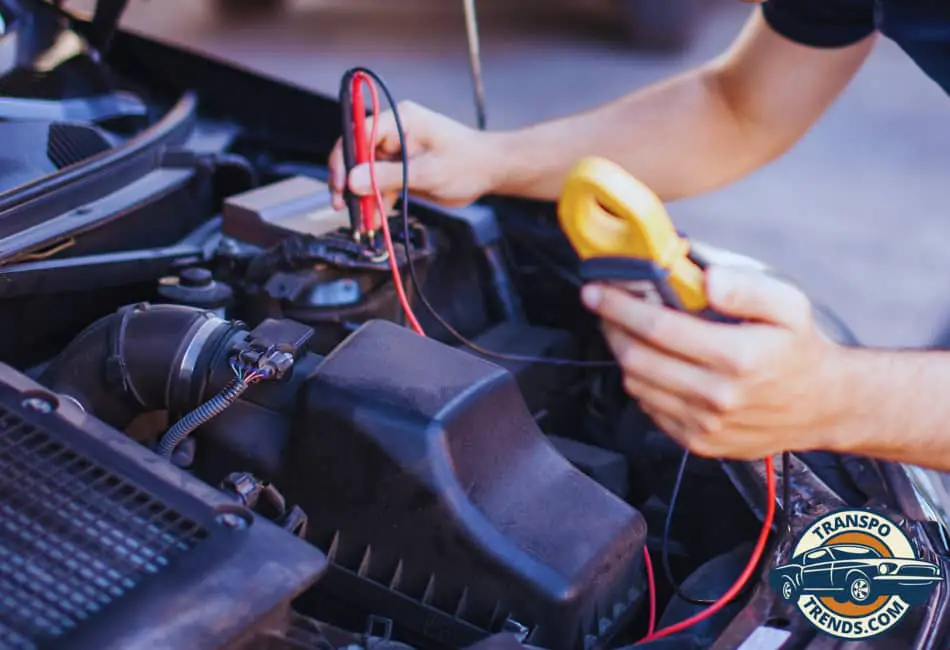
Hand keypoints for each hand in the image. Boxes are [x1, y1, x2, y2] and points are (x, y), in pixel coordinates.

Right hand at [328, 101, 501, 210]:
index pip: (358, 133)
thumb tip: (353, 181)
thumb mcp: (428, 172)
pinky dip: (376, 201)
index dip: (344, 159)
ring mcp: (396, 150)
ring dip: (363, 197)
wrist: (490, 170)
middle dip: (349, 182)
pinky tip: (375, 219)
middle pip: (357, 154)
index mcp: (399, 119)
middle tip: (343, 207)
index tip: (340, 186)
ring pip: (366, 173)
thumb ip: (389, 176)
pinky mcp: (400, 168)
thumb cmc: (468, 162)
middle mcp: (393, 131)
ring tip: (364, 222)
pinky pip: (380, 184)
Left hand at [581, 266, 848, 459]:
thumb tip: (706, 277)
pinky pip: (650, 408)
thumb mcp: (788, 305)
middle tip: (603, 305)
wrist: (824, 406)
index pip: (658, 327)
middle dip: (611, 327)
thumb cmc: (800, 349)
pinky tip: (652, 361)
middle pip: (637, 358)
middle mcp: (718, 396)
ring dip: (623, 353)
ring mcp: (705, 425)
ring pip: (637, 384)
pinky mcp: (699, 443)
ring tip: (626, 329)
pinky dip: (641, 382)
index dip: (619, 306)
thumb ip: (746, 287)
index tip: (595, 290)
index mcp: (738, 357)